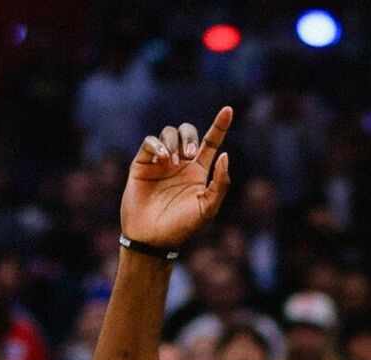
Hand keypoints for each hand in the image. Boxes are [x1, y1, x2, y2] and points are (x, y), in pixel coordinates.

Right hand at [120, 108, 233, 249]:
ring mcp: (160, 162)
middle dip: (190, 137)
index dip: (220, 125)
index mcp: (199, 171)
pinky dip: (157, 145)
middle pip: (188, 132)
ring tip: (172, 162)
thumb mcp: (208, 208)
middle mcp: (181, 163)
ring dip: (173, 142)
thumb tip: (225, 155)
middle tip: (190, 155)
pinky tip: (162, 159)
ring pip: (168, 133)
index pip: (211, 142)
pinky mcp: (142, 164)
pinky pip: (149, 142)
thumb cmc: (181, 227)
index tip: (228, 110)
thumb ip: (220, 183)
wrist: (152, 238)